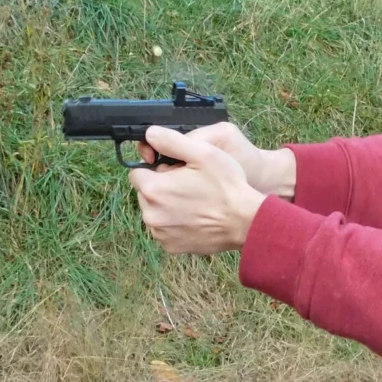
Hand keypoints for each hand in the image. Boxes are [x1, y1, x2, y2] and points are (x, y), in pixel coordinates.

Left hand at [128, 126, 265, 254]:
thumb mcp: (203, 153)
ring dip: (167, 207)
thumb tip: (150, 134)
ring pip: (155, 212)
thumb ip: (171, 141)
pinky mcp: (171, 247)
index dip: (157, 169)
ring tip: (194, 203)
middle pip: (145, 194)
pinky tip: (195, 218)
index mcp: (153, 189)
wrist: (245, 222)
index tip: (176, 172)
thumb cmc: (226, 186)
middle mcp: (151, 214)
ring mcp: (160, 234)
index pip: (137, 173)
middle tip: (189, 186)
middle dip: (161, 188)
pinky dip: (175, 224)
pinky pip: (165, 230)